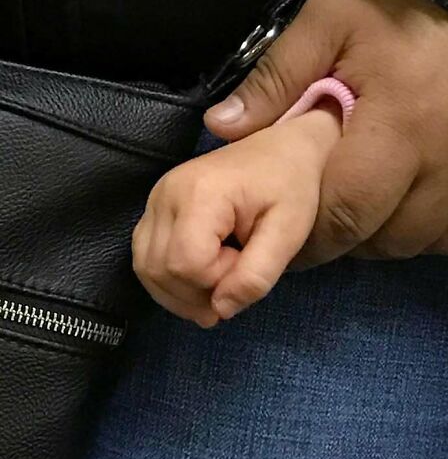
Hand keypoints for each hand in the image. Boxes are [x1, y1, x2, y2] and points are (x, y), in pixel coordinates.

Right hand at [132, 105, 340, 326]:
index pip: (186, 265)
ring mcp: (156, 198)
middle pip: (160, 270)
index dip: (216, 282)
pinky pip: (146, 257)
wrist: (283, 149)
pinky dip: (170, 278)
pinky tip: (203, 276)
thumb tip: (219, 309)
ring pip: (146, 268)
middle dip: (198, 292)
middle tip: (237, 277)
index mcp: (200, 193)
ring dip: (181, 292)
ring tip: (221, 282)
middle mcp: (167, 193)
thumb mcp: (288, 233)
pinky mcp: (155, 206)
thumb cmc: (291, 186)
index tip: (247, 263)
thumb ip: (256, 275)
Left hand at [205, 0, 447, 265]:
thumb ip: (277, 77)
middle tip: (341, 208)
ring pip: (438, 242)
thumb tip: (222, 130)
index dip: (315, 236)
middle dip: (355, 236)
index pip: (346, 216)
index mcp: (398, 132)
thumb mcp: (333, 19)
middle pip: (392, 241)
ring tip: (386, 201)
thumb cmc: (411, 2)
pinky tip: (440, 195)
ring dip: (403, 234)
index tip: (298, 230)